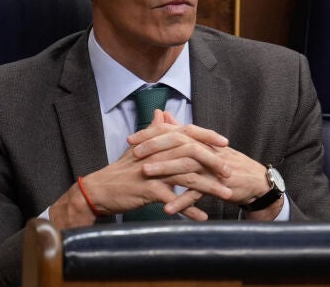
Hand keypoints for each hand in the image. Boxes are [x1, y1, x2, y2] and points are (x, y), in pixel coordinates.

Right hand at [49, 110, 233, 227]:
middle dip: (214, 162)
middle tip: (230, 172)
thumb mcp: (138, 147)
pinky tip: (202, 218)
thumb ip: (154, 130)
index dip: (207, 136)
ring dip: (209, 187)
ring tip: (226, 195)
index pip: (187, 133)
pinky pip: (175, 200)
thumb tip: (162, 113)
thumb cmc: (121, 171)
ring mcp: (153, 171)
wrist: (99, 190)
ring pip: (188, 177)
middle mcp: (156, 153)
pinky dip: (189, 209)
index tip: (225, 143)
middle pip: (192, 153)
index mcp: (156, 141)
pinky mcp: (148, 190)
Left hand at [133, 115, 278, 216]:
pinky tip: (167, 208)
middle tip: (134, 154)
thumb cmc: (225, 164)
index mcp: (199, 140)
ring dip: (165, 169)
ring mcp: (212, 166)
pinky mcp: (218, 184)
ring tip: (145, 174)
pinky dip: (183, 201)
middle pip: (178, 143)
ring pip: (186, 165)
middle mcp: (205, 149)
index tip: (130, 139)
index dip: (151, 134)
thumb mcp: (203, 146)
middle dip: (154, 147)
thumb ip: (181, 132)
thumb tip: (163, 115)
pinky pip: (198, 192)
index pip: (173, 132)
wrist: (254, 181)